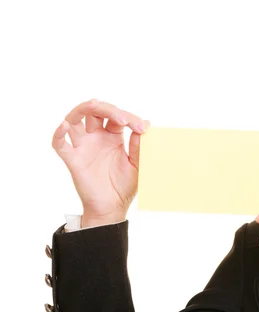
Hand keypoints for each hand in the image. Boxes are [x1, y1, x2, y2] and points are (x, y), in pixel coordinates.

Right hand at [51, 99, 149, 227]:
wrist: (112, 208)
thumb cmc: (124, 187)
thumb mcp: (137, 164)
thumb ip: (139, 145)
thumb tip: (146, 124)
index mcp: (112, 137)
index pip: (116, 117)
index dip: (129, 117)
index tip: (142, 128)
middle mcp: (96, 138)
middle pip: (94, 111)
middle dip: (108, 108)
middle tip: (123, 119)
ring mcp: (83, 147)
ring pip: (74, 119)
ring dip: (82, 109)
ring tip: (95, 104)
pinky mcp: (73, 159)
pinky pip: (59, 144)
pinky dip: (58, 133)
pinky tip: (64, 126)